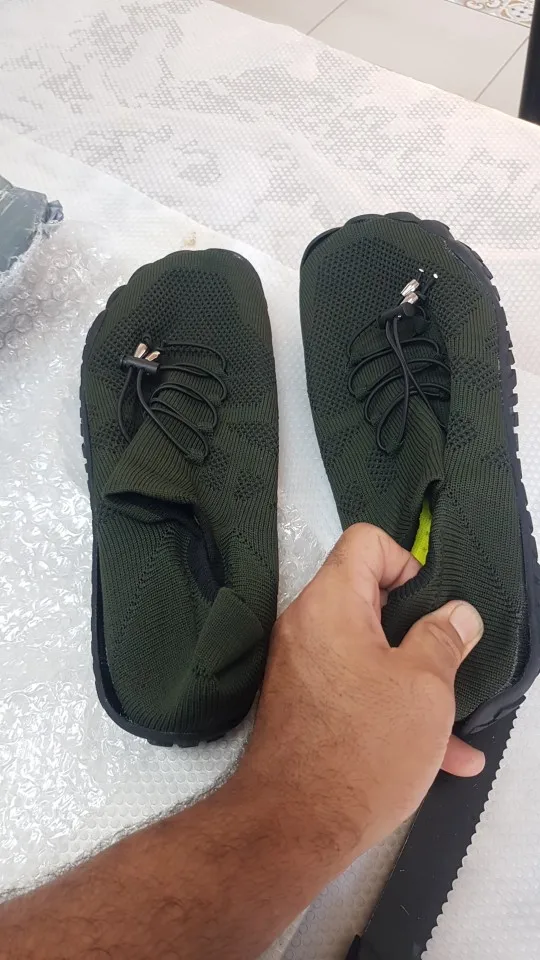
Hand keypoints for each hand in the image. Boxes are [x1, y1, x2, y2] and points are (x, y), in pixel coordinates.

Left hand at [242, 524, 484, 868]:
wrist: (294, 826)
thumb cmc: (364, 746)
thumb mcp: (425, 688)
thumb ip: (444, 640)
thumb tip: (457, 614)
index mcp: (331, 602)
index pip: (366, 542)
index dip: (407, 562)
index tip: (431, 607)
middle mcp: (307, 624)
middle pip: (369, 596)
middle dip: (418, 627)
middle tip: (450, 658)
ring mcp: (301, 665)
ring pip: (368, 651)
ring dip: (414, 679)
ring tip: (457, 720)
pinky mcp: (303, 703)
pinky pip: (354, 687)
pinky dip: (391, 706)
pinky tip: (440, 756)